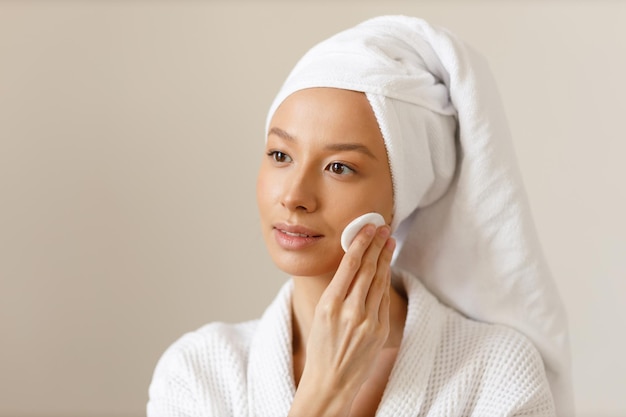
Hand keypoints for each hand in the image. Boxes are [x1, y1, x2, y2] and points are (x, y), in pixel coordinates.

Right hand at [289, 224, 395, 416]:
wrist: (331, 380)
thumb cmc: (322, 346)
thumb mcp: (320, 314)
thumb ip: (336, 291)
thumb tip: (351, 265)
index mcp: (330, 305)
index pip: (349, 266)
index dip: (360, 243)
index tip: (367, 228)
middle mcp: (350, 311)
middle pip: (367, 269)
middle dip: (376, 245)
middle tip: (383, 228)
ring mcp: (368, 321)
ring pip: (379, 281)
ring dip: (385, 258)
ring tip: (389, 241)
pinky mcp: (380, 330)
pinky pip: (383, 299)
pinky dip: (385, 280)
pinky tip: (386, 267)